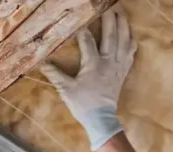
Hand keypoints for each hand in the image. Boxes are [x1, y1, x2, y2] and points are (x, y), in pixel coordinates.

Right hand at [41, 9, 136, 149]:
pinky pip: (130, 53)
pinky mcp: (123, 71)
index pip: (88, 42)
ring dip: (123, 26)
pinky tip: (130, 35)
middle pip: (111, 35)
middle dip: (109, 19)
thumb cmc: (83, 104)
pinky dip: (131, 42)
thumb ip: (55, 75)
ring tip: (121, 14)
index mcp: (93, 64)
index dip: (83, 30)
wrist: (101, 119)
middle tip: (108, 7)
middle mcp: (108, 62)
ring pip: (124, 41)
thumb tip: (42, 63)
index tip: (80, 21)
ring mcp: (118, 66)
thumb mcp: (66, 90)